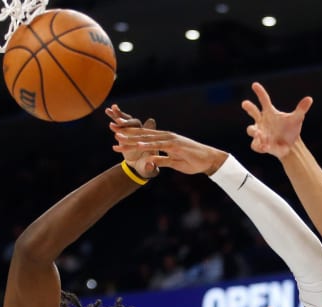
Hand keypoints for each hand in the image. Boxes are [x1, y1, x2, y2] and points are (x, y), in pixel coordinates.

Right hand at [104, 104, 159, 178]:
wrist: (142, 166)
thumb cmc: (148, 168)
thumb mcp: (149, 170)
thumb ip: (150, 168)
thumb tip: (150, 166)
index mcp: (154, 142)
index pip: (148, 138)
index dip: (141, 138)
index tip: (135, 141)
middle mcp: (147, 134)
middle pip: (137, 126)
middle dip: (127, 125)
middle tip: (119, 124)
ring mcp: (138, 131)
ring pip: (130, 121)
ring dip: (121, 117)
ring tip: (112, 112)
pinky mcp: (129, 130)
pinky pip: (123, 121)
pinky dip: (116, 116)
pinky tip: (108, 110)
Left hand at [111, 127, 227, 175]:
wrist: (210, 160)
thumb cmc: (193, 161)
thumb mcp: (174, 162)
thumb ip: (162, 160)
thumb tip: (151, 161)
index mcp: (165, 138)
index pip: (144, 134)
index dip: (130, 132)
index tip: (116, 132)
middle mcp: (166, 137)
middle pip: (143, 134)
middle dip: (127, 132)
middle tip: (111, 128)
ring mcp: (171, 141)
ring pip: (149, 139)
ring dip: (134, 139)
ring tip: (120, 138)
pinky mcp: (176, 148)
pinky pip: (161, 148)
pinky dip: (150, 147)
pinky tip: (139, 147)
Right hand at [240, 82, 313, 158]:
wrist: (290, 146)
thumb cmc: (290, 130)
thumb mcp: (297, 119)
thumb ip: (301, 109)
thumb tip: (310, 98)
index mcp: (269, 112)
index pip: (263, 99)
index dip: (259, 92)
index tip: (254, 85)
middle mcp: (262, 121)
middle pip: (253, 112)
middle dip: (249, 107)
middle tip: (245, 103)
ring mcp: (260, 133)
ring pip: (251, 130)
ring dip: (254, 131)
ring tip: (260, 134)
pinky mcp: (260, 144)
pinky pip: (255, 145)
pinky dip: (259, 145)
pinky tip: (265, 147)